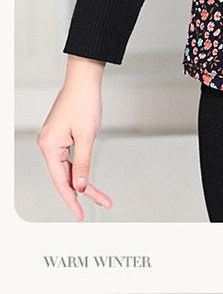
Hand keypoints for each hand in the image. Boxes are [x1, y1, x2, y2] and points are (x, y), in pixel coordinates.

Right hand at [36, 56, 112, 221]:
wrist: (84, 78)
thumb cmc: (84, 101)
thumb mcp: (87, 136)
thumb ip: (83, 163)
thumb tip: (81, 187)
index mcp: (49, 146)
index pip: (60, 182)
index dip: (72, 200)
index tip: (80, 215)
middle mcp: (48, 144)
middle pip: (65, 177)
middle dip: (85, 191)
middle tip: (103, 203)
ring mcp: (53, 140)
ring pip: (69, 169)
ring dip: (84, 181)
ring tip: (101, 196)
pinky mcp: (61, 136)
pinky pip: (70, 159)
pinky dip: (81, 168)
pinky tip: (89, 179)